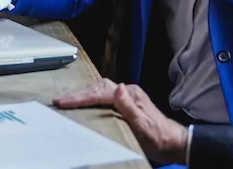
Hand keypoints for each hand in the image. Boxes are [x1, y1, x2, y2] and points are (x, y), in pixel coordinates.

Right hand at [54, 81, 186, 164]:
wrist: (173, 143)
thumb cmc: (159, 136)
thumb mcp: (143, 124)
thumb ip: (129, 106)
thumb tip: (118, 88)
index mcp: (130, 95)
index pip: (100, 93)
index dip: (80, 97)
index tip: (64, 102)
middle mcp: (128, 93)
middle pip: (97, 88)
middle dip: (77, 94)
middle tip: (59, 101)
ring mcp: (127, 98)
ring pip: (99, 91)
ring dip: (83, 95)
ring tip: (66, 101)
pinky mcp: (126, 105)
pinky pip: (103, 98)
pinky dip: (90, 99)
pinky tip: (84, 106)